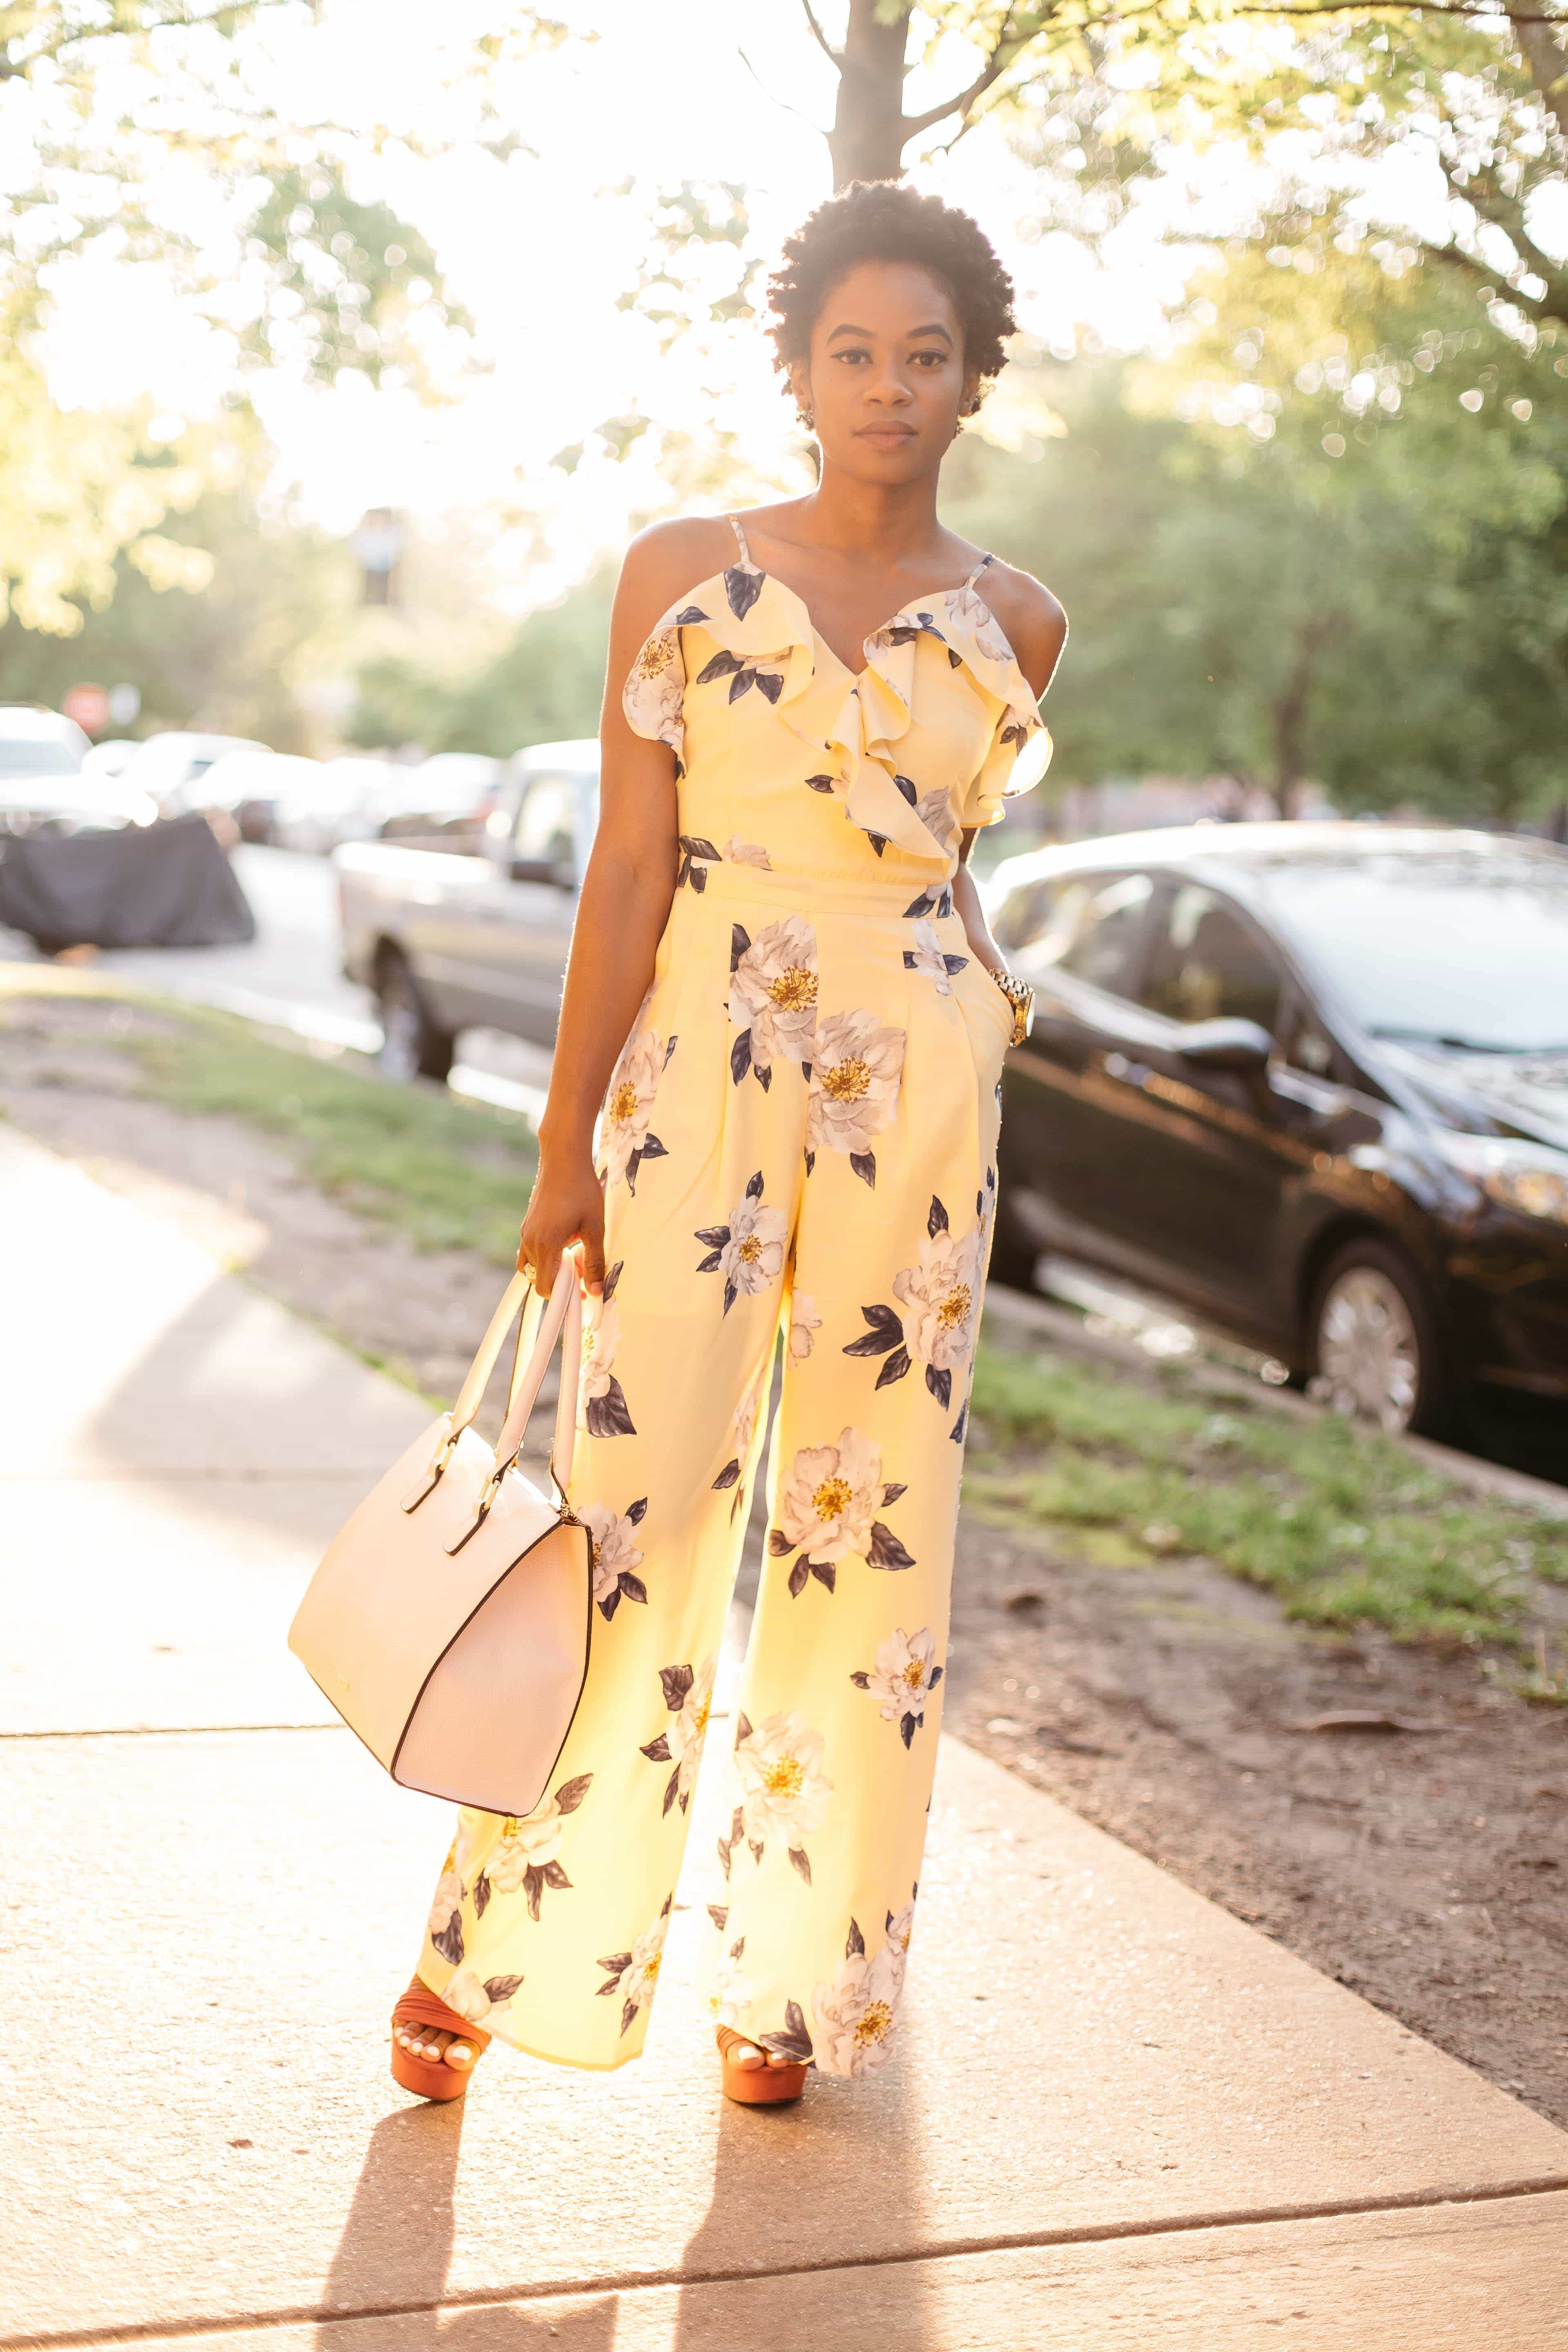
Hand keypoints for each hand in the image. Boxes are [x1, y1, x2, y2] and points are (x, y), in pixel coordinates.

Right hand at [517, 1152, 606, 1300]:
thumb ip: (595, 1262)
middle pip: (538, 1279)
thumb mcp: (595, 1228)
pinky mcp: (527, 1225)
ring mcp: (525, 1232)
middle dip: (560, 1282)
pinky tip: (565, 1242)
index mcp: (545, 1245)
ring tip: (574, 1254)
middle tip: (582, 1268)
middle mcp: (529, 1241)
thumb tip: (596, 1291)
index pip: (546, 1287)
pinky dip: (545, 1256)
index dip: (565, 1295)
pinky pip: (530, 1252)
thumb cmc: (582, 1189)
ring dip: (552, 1268)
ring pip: (533, 1266)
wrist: (563, 1158)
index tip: (583, 1290)